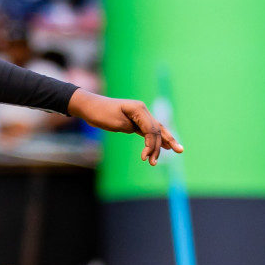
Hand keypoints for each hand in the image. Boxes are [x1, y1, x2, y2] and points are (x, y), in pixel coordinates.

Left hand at [67, 89, 182, 164]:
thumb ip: (131, 128)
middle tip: (167, 157)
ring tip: (176, 151)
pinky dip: (155, 138)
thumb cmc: (100, 113)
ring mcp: (139, 115)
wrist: (88, 106)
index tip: (145, 158)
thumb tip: (144, 134)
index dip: (151, 144)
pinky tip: (165, 145)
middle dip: (162, 144)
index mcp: (139, 109)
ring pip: (156, 129)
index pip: (151, 129)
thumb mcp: (116, 123)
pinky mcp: (134, 120)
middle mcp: (142, 110)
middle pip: (157, 129)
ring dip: (162, 142)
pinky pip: (148, 130)